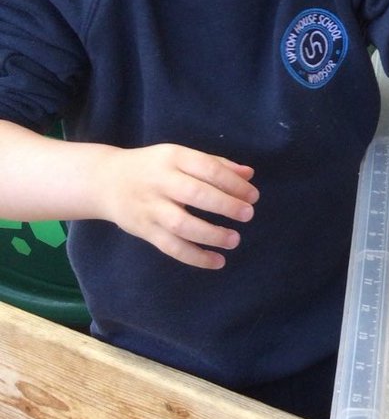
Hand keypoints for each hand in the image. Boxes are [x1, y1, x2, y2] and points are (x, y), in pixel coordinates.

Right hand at [95, 143, 258, 268]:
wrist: (105, 181)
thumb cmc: (153, 167)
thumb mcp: (180, 156)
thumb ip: (215, 164)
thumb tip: (249, 174)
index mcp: (172, 157)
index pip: (207, 168)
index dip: (233, 183)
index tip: (253, 196)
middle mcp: (160, 181)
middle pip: (195, 194)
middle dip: (225, 206)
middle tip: (247, 215)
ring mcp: (150, 208)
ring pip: (181, 224)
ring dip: (211, 234)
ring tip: (234, 240)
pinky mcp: (144, 230)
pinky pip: (170, 247)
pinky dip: (195, 257)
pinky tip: (217, 261)